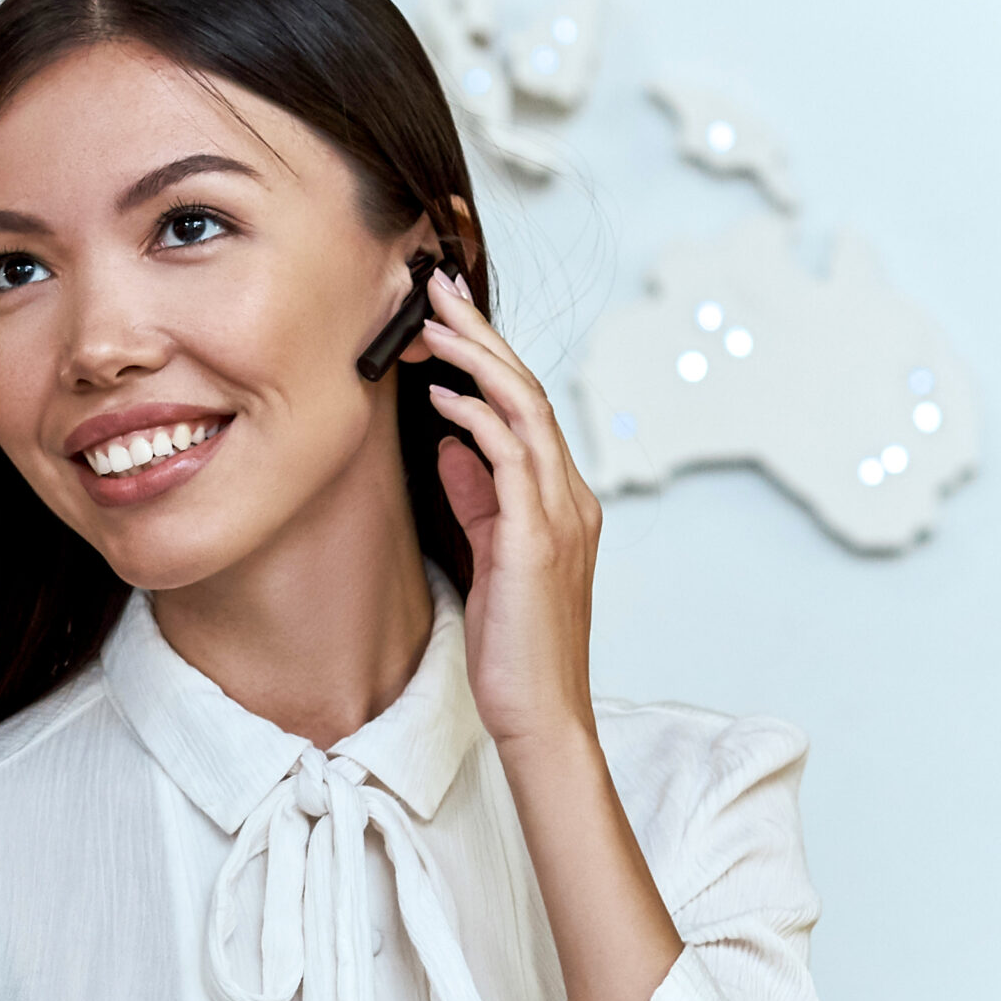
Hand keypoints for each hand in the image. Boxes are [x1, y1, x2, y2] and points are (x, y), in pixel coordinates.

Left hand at [408, 271, 599, 758]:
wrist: (538, 713)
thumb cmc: (512, 645)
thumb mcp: (489, 557)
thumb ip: (479, 498)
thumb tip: (454, 443)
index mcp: (560, 499)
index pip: (526, 406)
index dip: (488, 355)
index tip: (445, 315)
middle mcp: (569, 496)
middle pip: (529, 389)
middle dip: (481, 334)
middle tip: (435, 288)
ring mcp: (559, 514)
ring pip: (525, 409)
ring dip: (476, 359)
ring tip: (430, 323)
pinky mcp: (537, 540)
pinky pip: (511, 459)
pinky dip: (476, 418)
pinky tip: (440, 397)